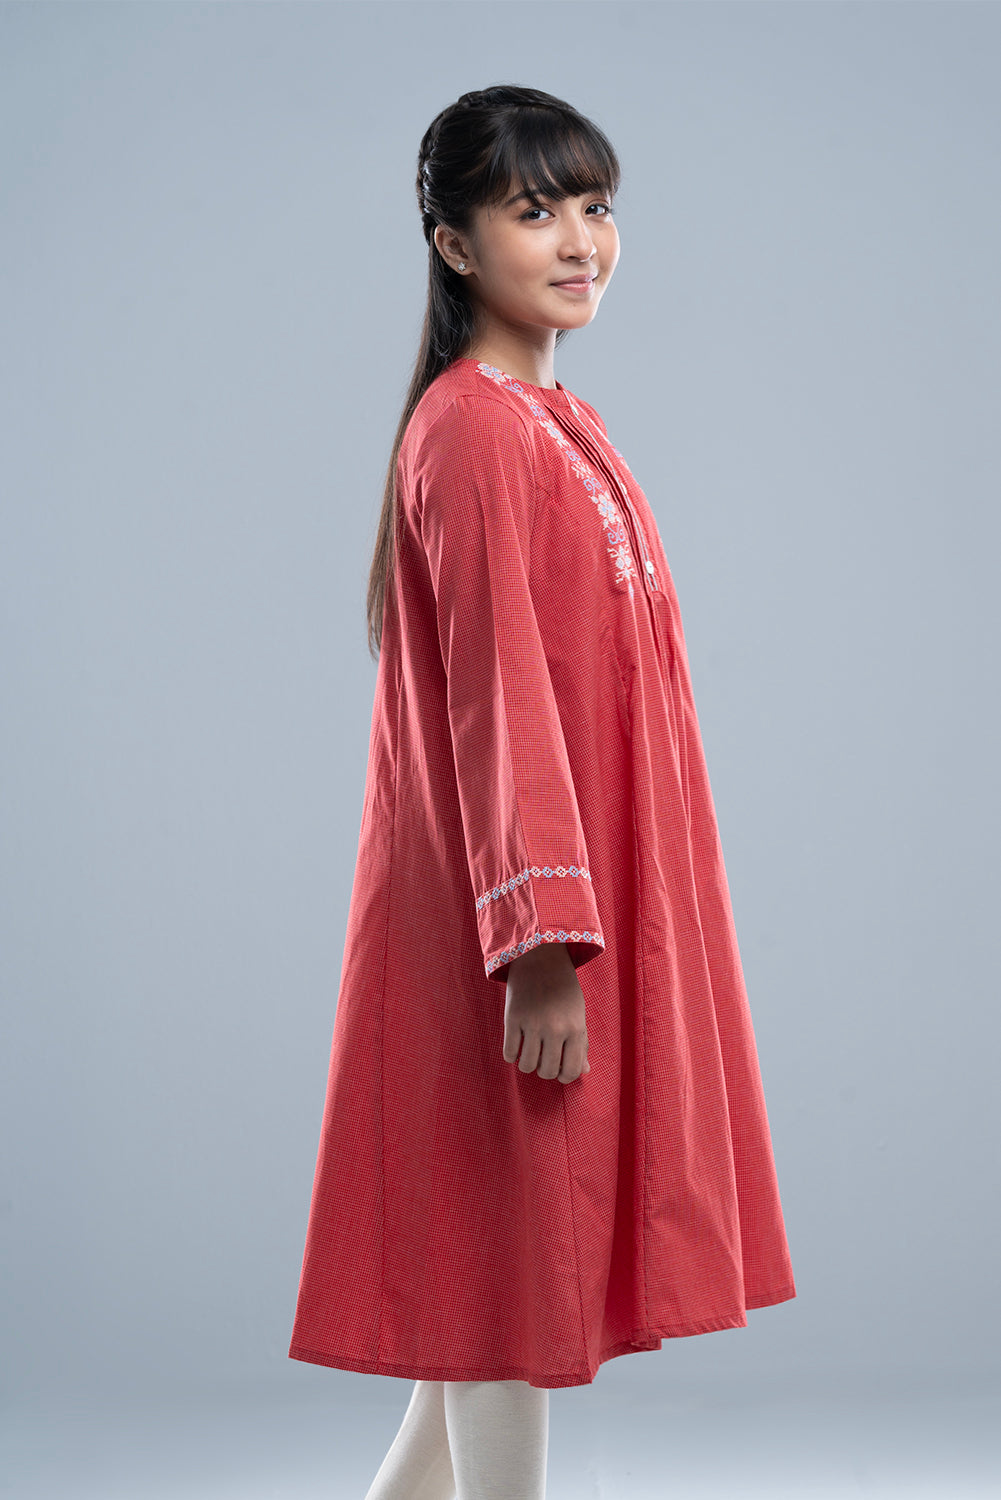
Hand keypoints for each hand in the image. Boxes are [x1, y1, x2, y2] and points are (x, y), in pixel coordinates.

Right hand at [503, 943, 590, 1083]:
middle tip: (543, 1058)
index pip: (571, 1071)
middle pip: (547, 1072)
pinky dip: (512, 1054)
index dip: (565, 1076)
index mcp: (576, 1029)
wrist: (541, 958)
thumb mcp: (578, 1014)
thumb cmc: (563, 989)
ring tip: (530, 1051)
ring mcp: (532, 1024)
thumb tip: (584, 1071)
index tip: (559, 1070)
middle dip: (544, 1070)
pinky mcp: (512, 1018)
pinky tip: (517, 1044)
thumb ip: (581, 1044)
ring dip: (527, 1063)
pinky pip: (509, 1053)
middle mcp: (555, 1029)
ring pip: (526, 1066)